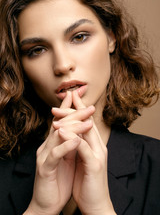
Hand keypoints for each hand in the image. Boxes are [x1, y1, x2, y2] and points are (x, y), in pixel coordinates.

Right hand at [24, 92, 80, 214]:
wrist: (47, 204)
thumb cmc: (59, 180)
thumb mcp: (69, 159)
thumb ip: (72, 144)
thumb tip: (81, 131)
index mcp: (56, 143)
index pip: (65, 122)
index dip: (71, 108)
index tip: (78, 95)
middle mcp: (49, 145)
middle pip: (61, 124)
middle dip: (73, 112)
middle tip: (84, 102)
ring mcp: (45, 156)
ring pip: (58, 135)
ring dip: (73, 126)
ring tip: (86, 119)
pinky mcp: (45, 168)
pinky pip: (55, 154)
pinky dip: (66, 146)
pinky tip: (76, 140)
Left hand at [54, 91, 115, 214]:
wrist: (96, 205)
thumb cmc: (87, 182)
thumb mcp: (81, 161)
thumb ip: (78, 146)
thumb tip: (70, 133)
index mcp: (95, 145)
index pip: (86, 122)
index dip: (78, 108)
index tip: (70, 97)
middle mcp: (99, 146)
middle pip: (86, 122)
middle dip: (74, 108)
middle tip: (64, 97)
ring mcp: (98, 154)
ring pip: (85, 131)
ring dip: (70, 120)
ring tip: (56, 112)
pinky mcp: (94, 165)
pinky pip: (82, 148)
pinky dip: (72, 138)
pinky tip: (61, 131)